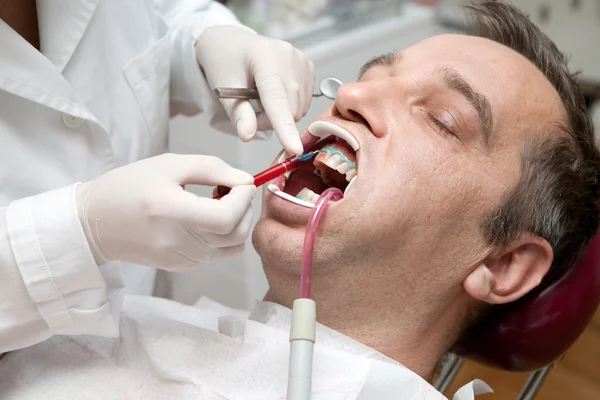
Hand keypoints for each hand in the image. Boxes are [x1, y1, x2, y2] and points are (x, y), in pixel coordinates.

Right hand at [76, 154, 255, 269]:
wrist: (93, 223)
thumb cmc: (127, 187)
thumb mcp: (168, 164)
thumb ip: (211, 168)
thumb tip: (244, 179)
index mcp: (169, 212)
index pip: (225, 218)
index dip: (243, 200)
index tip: (241, 183)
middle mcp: (177, 241)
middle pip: (235, 235)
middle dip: (245, 209)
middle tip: (233, 189)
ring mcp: (180, 259)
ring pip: (232, 247)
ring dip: (237, 224)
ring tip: (220, 203)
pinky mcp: (181, 266)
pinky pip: (217, 253)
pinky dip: (223, 235)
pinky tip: (206, 217)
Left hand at [196, 26, 313, 154]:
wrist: (232, 43)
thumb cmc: (224, 64)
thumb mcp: (224, 89)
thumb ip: (238, 113)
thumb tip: (248, 136)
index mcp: (265, 57)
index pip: (277, 99)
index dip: (284, 127)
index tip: (294, 150)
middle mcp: (289, 56)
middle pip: (289, 109)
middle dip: (270, 121)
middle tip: (249, 114)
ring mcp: (302, 61)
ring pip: (298, 109)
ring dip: (279, 116)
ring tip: (260, 101)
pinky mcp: (309, 67)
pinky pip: (304, 102)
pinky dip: (288, 107)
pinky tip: (274, 95)